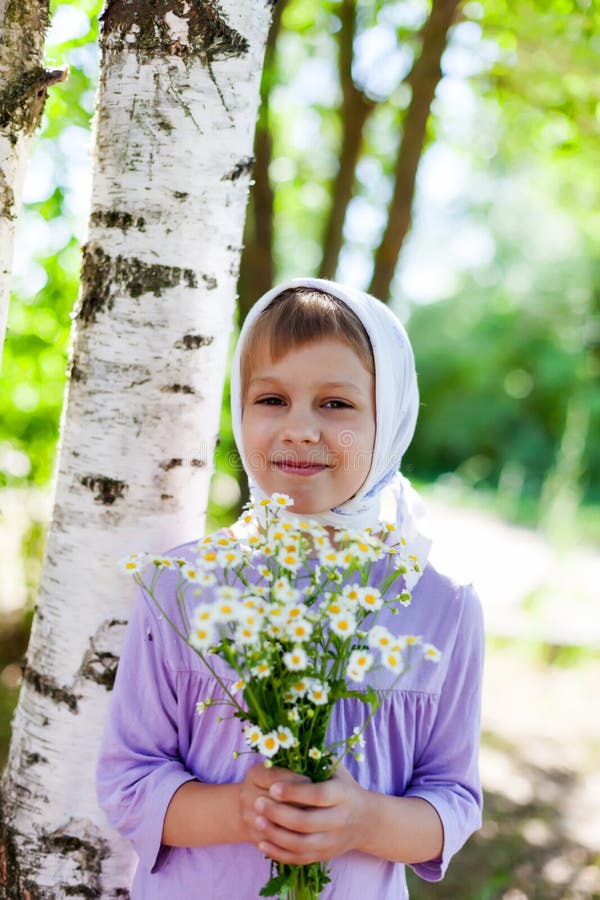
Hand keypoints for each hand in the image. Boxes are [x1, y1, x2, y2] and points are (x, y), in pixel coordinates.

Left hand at [249, 764, 367, 864]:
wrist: (366, 821)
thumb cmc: (344, 788)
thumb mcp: (337, 770)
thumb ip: (316, 759)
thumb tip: (289, 745)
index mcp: (342, 796)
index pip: (317, 795)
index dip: (294, 792)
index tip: (273, 787)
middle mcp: (339, 821)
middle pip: (306, 822)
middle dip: (278, 813)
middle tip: (258, 802)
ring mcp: (331, 842)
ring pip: (300, 844)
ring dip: (275, 834)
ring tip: (256, 821)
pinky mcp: (323, 856)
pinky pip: (298, 859)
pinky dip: (279, 853)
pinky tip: (262, 844)